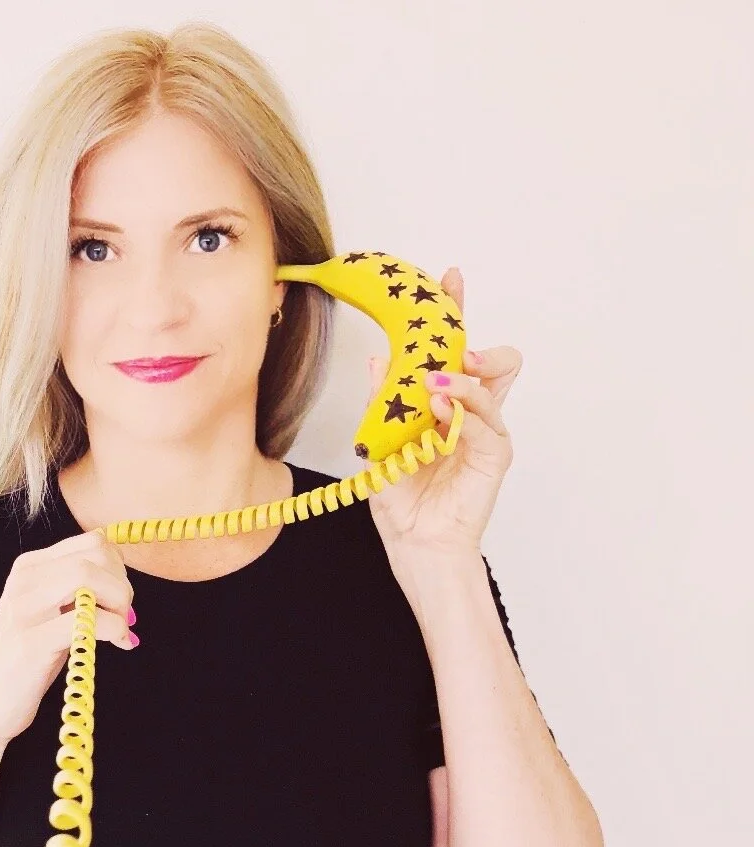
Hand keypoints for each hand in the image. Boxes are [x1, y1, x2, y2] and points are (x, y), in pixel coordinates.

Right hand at [0, 528, 136, 749]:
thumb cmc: (26, 661)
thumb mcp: (49, 613)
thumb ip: (76, 590)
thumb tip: (123, 579)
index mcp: (30, 567)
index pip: (92, 541)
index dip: (119, 568)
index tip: (119, 599)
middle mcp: (24, 580)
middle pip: (95, 555)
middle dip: (123, 585)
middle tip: (124, 617)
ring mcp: (24, 609)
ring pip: (90, 577)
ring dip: (120, 604)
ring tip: (120, 630)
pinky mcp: (31, 643)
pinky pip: (89, 619)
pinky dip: (116, 629)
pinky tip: (119, 644)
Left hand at [363, 266, 521, 559]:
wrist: (415, 541)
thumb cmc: (402, 496)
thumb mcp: (379, 441)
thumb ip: (382, 402)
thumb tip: (377, 360)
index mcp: (444, 404)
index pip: (453, 350)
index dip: (454, 314)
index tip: (449, 280)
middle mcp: (470, 412)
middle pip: (490, 356)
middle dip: (471, 337)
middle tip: (448, 338)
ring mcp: (486, 431)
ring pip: (495, 379)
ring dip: (464, 374)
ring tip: (434, 382)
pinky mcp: (494, 454)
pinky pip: (486, 420)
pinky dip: (463, 408)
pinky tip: (439, 410)